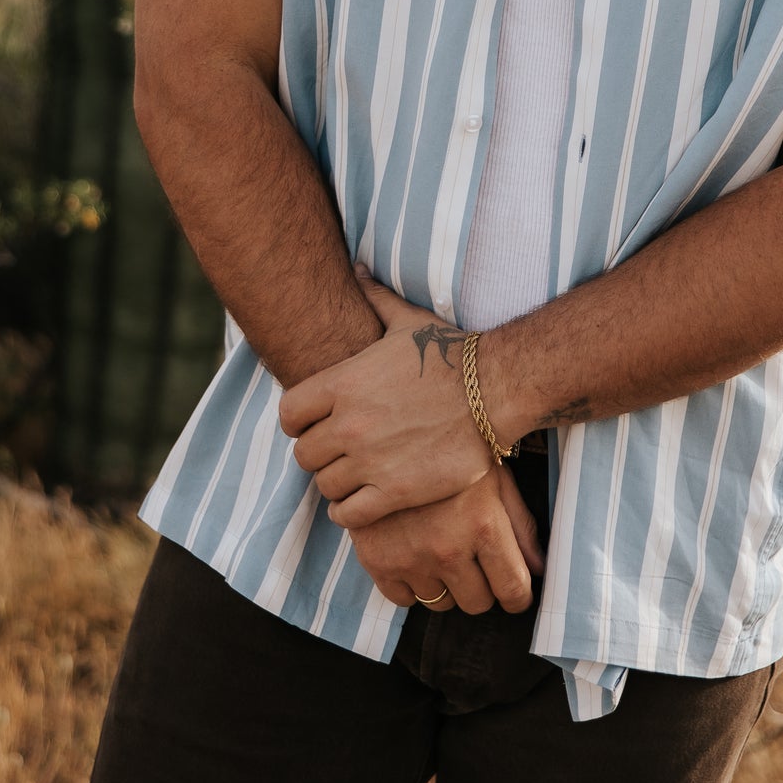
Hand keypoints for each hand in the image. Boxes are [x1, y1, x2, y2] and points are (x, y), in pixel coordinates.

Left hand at [278, 272, 497, 524]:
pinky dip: (350, 511)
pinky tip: (363, 500)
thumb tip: (359, 268)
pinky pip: (349, 514)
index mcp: (344, 383)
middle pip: (304, 454)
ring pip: (325, 485)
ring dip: (337, 481)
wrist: (494, 390)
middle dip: (319, 452)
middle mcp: (349, 424)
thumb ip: (376, 298)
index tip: (315, 423)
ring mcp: (370, 461)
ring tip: (355, 474)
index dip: (298, 421)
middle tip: (340, 450)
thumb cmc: (451, 354)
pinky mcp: (395, 492)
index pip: (289, 413)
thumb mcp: (407, 322)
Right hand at [346, 463, 544, 615]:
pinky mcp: (377, 561)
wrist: (388, 432)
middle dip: (482, 586)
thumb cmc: (452, 450)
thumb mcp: (494, 477)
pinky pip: (404, 600)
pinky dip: (411, 584)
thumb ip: (520, 525)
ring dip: (445, 583)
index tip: (514, 591)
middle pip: (477, 603)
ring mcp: (410, 557)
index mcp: (482, 525)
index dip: (518, 596)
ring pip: (440, 603)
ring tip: (441, 547)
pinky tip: (415, 553)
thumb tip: (539, 569)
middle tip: (475, 559)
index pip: (512, 589)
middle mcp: (447, 547)